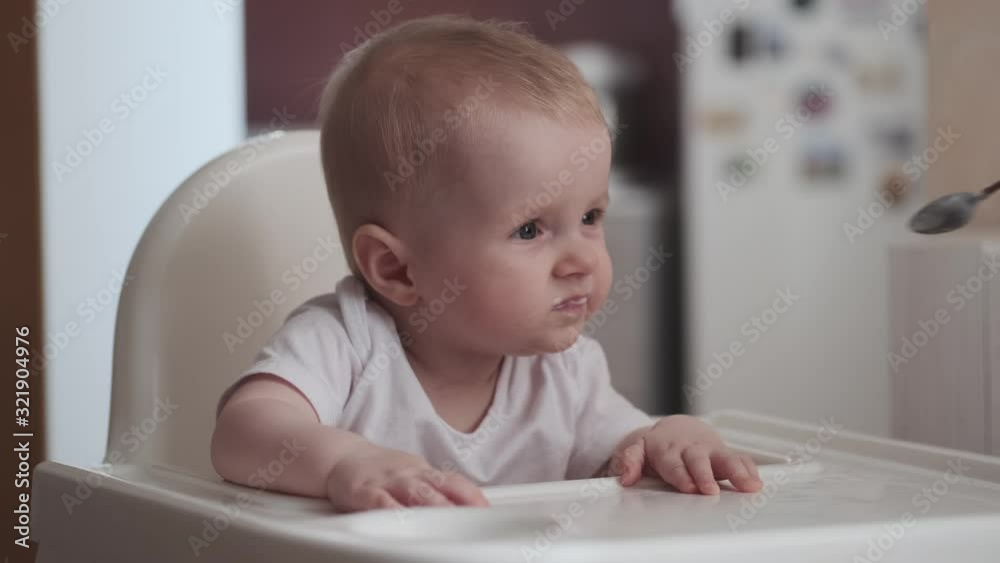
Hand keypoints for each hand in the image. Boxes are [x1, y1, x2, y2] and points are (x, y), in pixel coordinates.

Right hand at [325, 443, 488, 511]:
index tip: (485, 510)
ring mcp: (387, 482)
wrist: (342, 457)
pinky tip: (401, 520)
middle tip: (470, 520)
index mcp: (423, 471)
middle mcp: (408, 475)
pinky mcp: (364, 492)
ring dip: (432, 507)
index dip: (470, 495)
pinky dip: (391, 510)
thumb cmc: (383, 471)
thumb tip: (468, 506)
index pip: (453, 482)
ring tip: (445, 523)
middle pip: (437, 489)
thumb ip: (437, 489)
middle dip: (455, 505)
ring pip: (413, 493)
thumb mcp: (414, 474)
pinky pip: (379, 501)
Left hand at [606, 415, 762, 494]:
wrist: (676, 428)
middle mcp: (691, 449)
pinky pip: (741, 459)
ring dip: (736, 472)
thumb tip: (625, 477)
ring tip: (748, 485)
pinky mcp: (725, 454)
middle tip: (710, 489)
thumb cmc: (659, 445)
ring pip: (725, 458)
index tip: (688, 486)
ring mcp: (710, 451)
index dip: (681, 475)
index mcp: (669, 450)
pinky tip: (756, 481)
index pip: (674, 464)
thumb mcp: (638, 449)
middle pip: (699, 461)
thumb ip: (630, 461)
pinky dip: (749, 469)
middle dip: (705, 474)